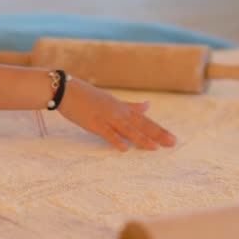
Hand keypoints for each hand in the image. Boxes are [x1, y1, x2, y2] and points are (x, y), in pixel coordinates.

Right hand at [58, 79, 175, 151]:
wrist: (67, 90)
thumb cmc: (88, 96)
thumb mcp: (112, 100)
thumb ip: (131, 105)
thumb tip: (148, 105)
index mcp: (123, 108)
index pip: (145, 120)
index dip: (158, 130)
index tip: (172, 138)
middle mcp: (118, 112)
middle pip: (141, 125)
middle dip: (157, 134)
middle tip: (172, 143)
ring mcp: (106, 118)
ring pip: (127, 130)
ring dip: (141, 138)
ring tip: (154, 147)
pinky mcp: (94, 123)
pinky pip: (107, 133)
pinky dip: (116, 140)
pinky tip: (125, 148)